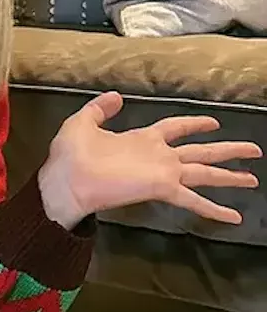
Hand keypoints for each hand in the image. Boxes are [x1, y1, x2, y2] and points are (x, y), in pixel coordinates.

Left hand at [39, 91, 260, 228]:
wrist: (64, 182)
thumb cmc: (70, 155)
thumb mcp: (82, 123)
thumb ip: (100, 109)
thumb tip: (117, 95)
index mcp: (142, 139)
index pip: (174, 128)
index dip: (193, 123)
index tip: (213, 123)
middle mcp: (157, 156)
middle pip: (200, 150)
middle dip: (227, 150)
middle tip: (254, 150)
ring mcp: (162, 173)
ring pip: (204, 172)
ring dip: (230, 176)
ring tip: (253, 179)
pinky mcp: (161, 188)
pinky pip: (193, 199)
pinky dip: (213, 209)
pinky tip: (234, 216)